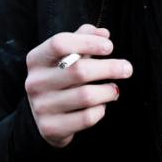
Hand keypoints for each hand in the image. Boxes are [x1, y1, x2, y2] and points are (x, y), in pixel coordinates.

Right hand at [25, 23, 132, 147]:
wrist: (45, 118)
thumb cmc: (60, 78)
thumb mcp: (66, 56)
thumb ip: (83, 38)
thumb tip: (104, 33)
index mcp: (36, 59)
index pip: (59, 43)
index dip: (88, 42)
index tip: (110, 47)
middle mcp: (34, 82)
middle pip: (79, 70)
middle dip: (109, 68)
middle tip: (127, 68)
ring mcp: (41, 106)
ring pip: (86, 96)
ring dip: (108, 91)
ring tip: (115, 89)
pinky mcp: (50, 127)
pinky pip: (86, 118)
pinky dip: (100, 111)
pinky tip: (101, 106)